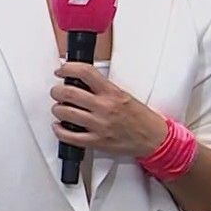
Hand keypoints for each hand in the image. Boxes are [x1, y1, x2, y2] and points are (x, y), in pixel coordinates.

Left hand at [52, 62, 167, 157]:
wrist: (153, 138)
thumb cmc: (140, 117)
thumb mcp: (124, 95)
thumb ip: (102, 89)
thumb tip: (80, 82)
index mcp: (111, 93)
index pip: (84, 72)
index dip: (67, 68)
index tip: (61, 71)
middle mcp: (104, 107)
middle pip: (68, 93)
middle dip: (57, 91)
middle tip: (57, 91)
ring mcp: (99, 125)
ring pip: (64, 113)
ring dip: (57, 109)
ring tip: (61, 109)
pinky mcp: (96, 141)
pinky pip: (69, 136)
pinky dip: (59, 130)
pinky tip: (60, 126)